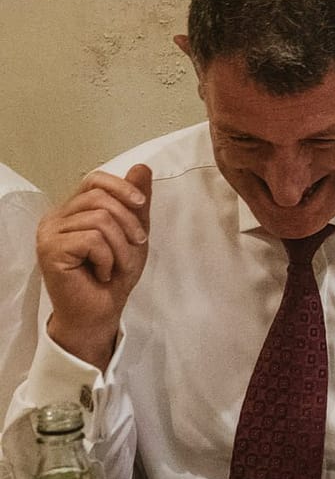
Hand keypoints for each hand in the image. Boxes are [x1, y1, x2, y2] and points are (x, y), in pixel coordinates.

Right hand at [39, 166, 153, 369]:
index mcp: (72, 210)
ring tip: (117, 265)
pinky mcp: (49, 250)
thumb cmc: (115, 273)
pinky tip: (103, 273)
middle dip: (128, 222)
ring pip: (100, 219)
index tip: (141, 204)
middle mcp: (55, 217)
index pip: (94, 179)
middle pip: (101, 198)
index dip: (121, 186)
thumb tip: (141, 167)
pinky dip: (108, 258)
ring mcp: (49, 233)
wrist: (100, 311)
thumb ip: (136, 202)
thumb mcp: (133, 232)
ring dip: (121, 245)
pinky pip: (92, 239)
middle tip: (136, 245)